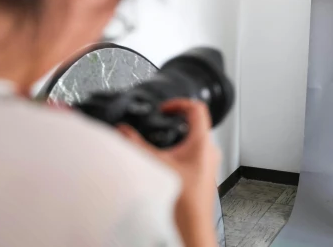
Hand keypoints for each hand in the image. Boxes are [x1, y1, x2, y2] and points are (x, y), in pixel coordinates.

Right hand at [119, 99, 220, 245]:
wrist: (191, 228)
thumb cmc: (184, 202)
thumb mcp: (155, 165)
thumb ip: (136, 145)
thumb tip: (123, 131)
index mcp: (202, 142)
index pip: (197, 108)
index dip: (179, 103)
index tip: (165, 108)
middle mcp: (208, 152)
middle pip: (194, 125)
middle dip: (174, 122)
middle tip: (159, 123)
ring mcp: (207, 165)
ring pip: (192, 142)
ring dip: (175, 140)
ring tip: (158, 144)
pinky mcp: (202, 176)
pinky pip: (191, 157)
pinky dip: (176, 154)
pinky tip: (162, 164)